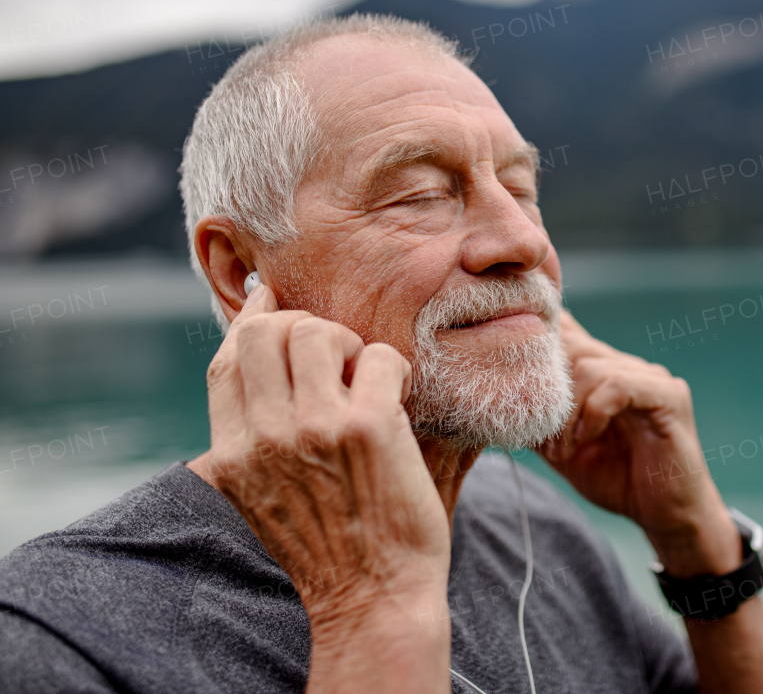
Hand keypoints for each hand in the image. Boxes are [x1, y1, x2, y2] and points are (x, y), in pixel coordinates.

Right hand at [193, 284, 449, 655]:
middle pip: (267, 332)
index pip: (227, 360)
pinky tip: (399, 395)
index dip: (251, 319)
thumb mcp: (264, 495)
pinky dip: (395, 366)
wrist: (372, 598)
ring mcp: (315, 429)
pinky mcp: (368, 428)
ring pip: (318, 331)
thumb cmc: (330, 544)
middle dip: (305, 326)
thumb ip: (257, 435)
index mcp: (234, 454)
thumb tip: (261, 364)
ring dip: (349, 340)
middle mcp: (265, 436)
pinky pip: (380, 356)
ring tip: (367, 374)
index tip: (270, 299)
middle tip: (339, 356)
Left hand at [539, 312, 740, 577]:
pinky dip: (593, 413)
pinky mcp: (669, 396)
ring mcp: (651, 377)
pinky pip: (618, 386)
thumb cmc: (619, 480)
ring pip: (590, 367)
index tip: (514, 379)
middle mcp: (628, 365)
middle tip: (544, 442)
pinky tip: (589, 439)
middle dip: (548, 395)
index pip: (569, 331)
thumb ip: (540, 421)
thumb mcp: (565, 449)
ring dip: (567, 413)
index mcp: (604, 372)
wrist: (667, 516)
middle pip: (571, 348)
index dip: (540, 345)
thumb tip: (500, 403)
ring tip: (564, 450)